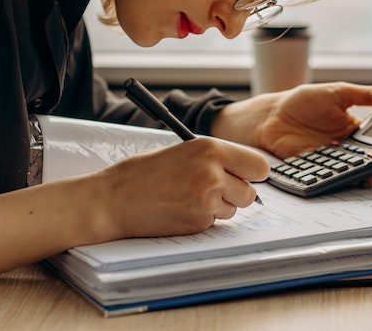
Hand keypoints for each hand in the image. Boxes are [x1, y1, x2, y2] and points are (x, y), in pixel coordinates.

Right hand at [93, 137, 269, 237]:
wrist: (113, 200)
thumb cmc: (142, 172)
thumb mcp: (182, 151)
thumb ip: (214, 158)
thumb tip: (241, 170)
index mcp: (210, 148)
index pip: (259, 165)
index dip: (253, 173)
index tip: (246, 176)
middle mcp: (213, 173)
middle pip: (250, 193)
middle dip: (237, 193)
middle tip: (216, 190)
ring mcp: (207, 200)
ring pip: (233, 210)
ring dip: (219, 207)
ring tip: (189, 197)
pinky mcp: (198, 223)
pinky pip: (214, 222)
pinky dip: (202, 219)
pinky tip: (180, 210)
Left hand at [212, 82, 371, 185]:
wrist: (271, 115)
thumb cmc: (304, 101)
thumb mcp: (339, 92)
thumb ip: (369, 95)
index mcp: (354, 130)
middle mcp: (345, 148)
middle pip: (369, 162)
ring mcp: (331, 161)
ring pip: (354, 173)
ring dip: (366, 176)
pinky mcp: (315, 169)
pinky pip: (332, 177)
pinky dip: (342, 180)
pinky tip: (349, 178)